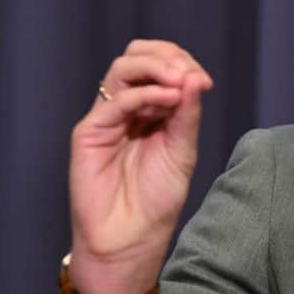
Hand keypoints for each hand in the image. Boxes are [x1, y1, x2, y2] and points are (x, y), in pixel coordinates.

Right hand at [67, 40, 212, 293]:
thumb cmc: (157, 198)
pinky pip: (115, 101)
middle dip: (167, 57)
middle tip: (190, 75)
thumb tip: (194, 78)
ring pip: (122, 69)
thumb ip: (187, 114)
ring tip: (179, 82)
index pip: (160, 65)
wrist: (131, 237)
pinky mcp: (89, 133)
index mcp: (150, 109)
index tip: (205, 81)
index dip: (182, 63)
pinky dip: (144, 94)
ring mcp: (106, 118)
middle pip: (137, 57)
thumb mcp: (182, 150)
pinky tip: (168, 100)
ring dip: (155, 67)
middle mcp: (126, 107)